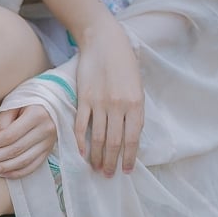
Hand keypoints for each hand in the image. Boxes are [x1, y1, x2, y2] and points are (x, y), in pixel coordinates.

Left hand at [0, 105, 55, 178]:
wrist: (51, 103)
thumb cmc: (27, 101)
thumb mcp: (14, 103)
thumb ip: (3, 121)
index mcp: (36, 115)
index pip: (9, 135)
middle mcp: (45, 130)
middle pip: (14, 150)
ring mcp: (48, 143)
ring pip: (23, 161)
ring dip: (2, 168)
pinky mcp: (48, 151)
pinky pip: (32, 166)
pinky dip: (17, 173)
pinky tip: (2, 174)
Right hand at [73, 22, 143, 176]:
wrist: (104, 42)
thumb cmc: (124, 63)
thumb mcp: (136, 86)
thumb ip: (133, 110)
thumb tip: (130, 134)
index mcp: (136, 104)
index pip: (132, 139)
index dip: (129, 157)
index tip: (126, 170)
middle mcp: (119, 106)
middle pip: (115, 142)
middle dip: (112, 162)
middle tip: (108, 175)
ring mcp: (100, 103)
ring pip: (98, 138)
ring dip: (97, 156)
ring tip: (96, 168)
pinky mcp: (83, 99)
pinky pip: (81, 125)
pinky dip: (81, 141)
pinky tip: (82, 153)